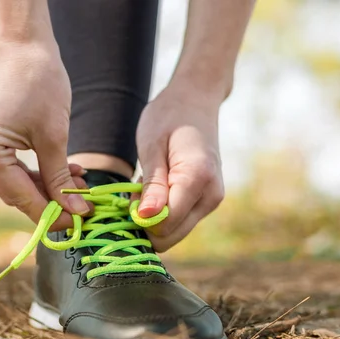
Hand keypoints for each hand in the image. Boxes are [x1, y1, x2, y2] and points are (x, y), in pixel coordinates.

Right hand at [0, 41, 88, 229]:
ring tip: (79, 186)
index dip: (52, 214)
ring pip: (14, 183)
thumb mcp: (54, 136)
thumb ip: (61, 179)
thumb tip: (75, 212)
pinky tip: (64, 173)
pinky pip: (9, 169)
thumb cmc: (39, 82)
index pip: (21, 197)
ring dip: (46, 187)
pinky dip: (35, 173)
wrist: (21, 46)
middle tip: (81, 206)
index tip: (78, 223)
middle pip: (15, 193)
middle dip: (51, 201)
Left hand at [135, 81, 224, 251]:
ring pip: (174, 231)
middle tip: (133, 194)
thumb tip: (145, 218)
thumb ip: (152, 185)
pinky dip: (160, 212)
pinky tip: (155, 189)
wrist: (194, 101)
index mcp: (198, 179)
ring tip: (145, 186)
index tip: (127, 198)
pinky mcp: (206, 201)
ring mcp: (211, 200)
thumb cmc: (168, 118)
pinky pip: (179, 220)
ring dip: (152, 218)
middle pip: (171, 235)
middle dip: (144, 223)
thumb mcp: (152, 147)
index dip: (139, 219)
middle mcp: (211, 196)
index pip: (165, 225)